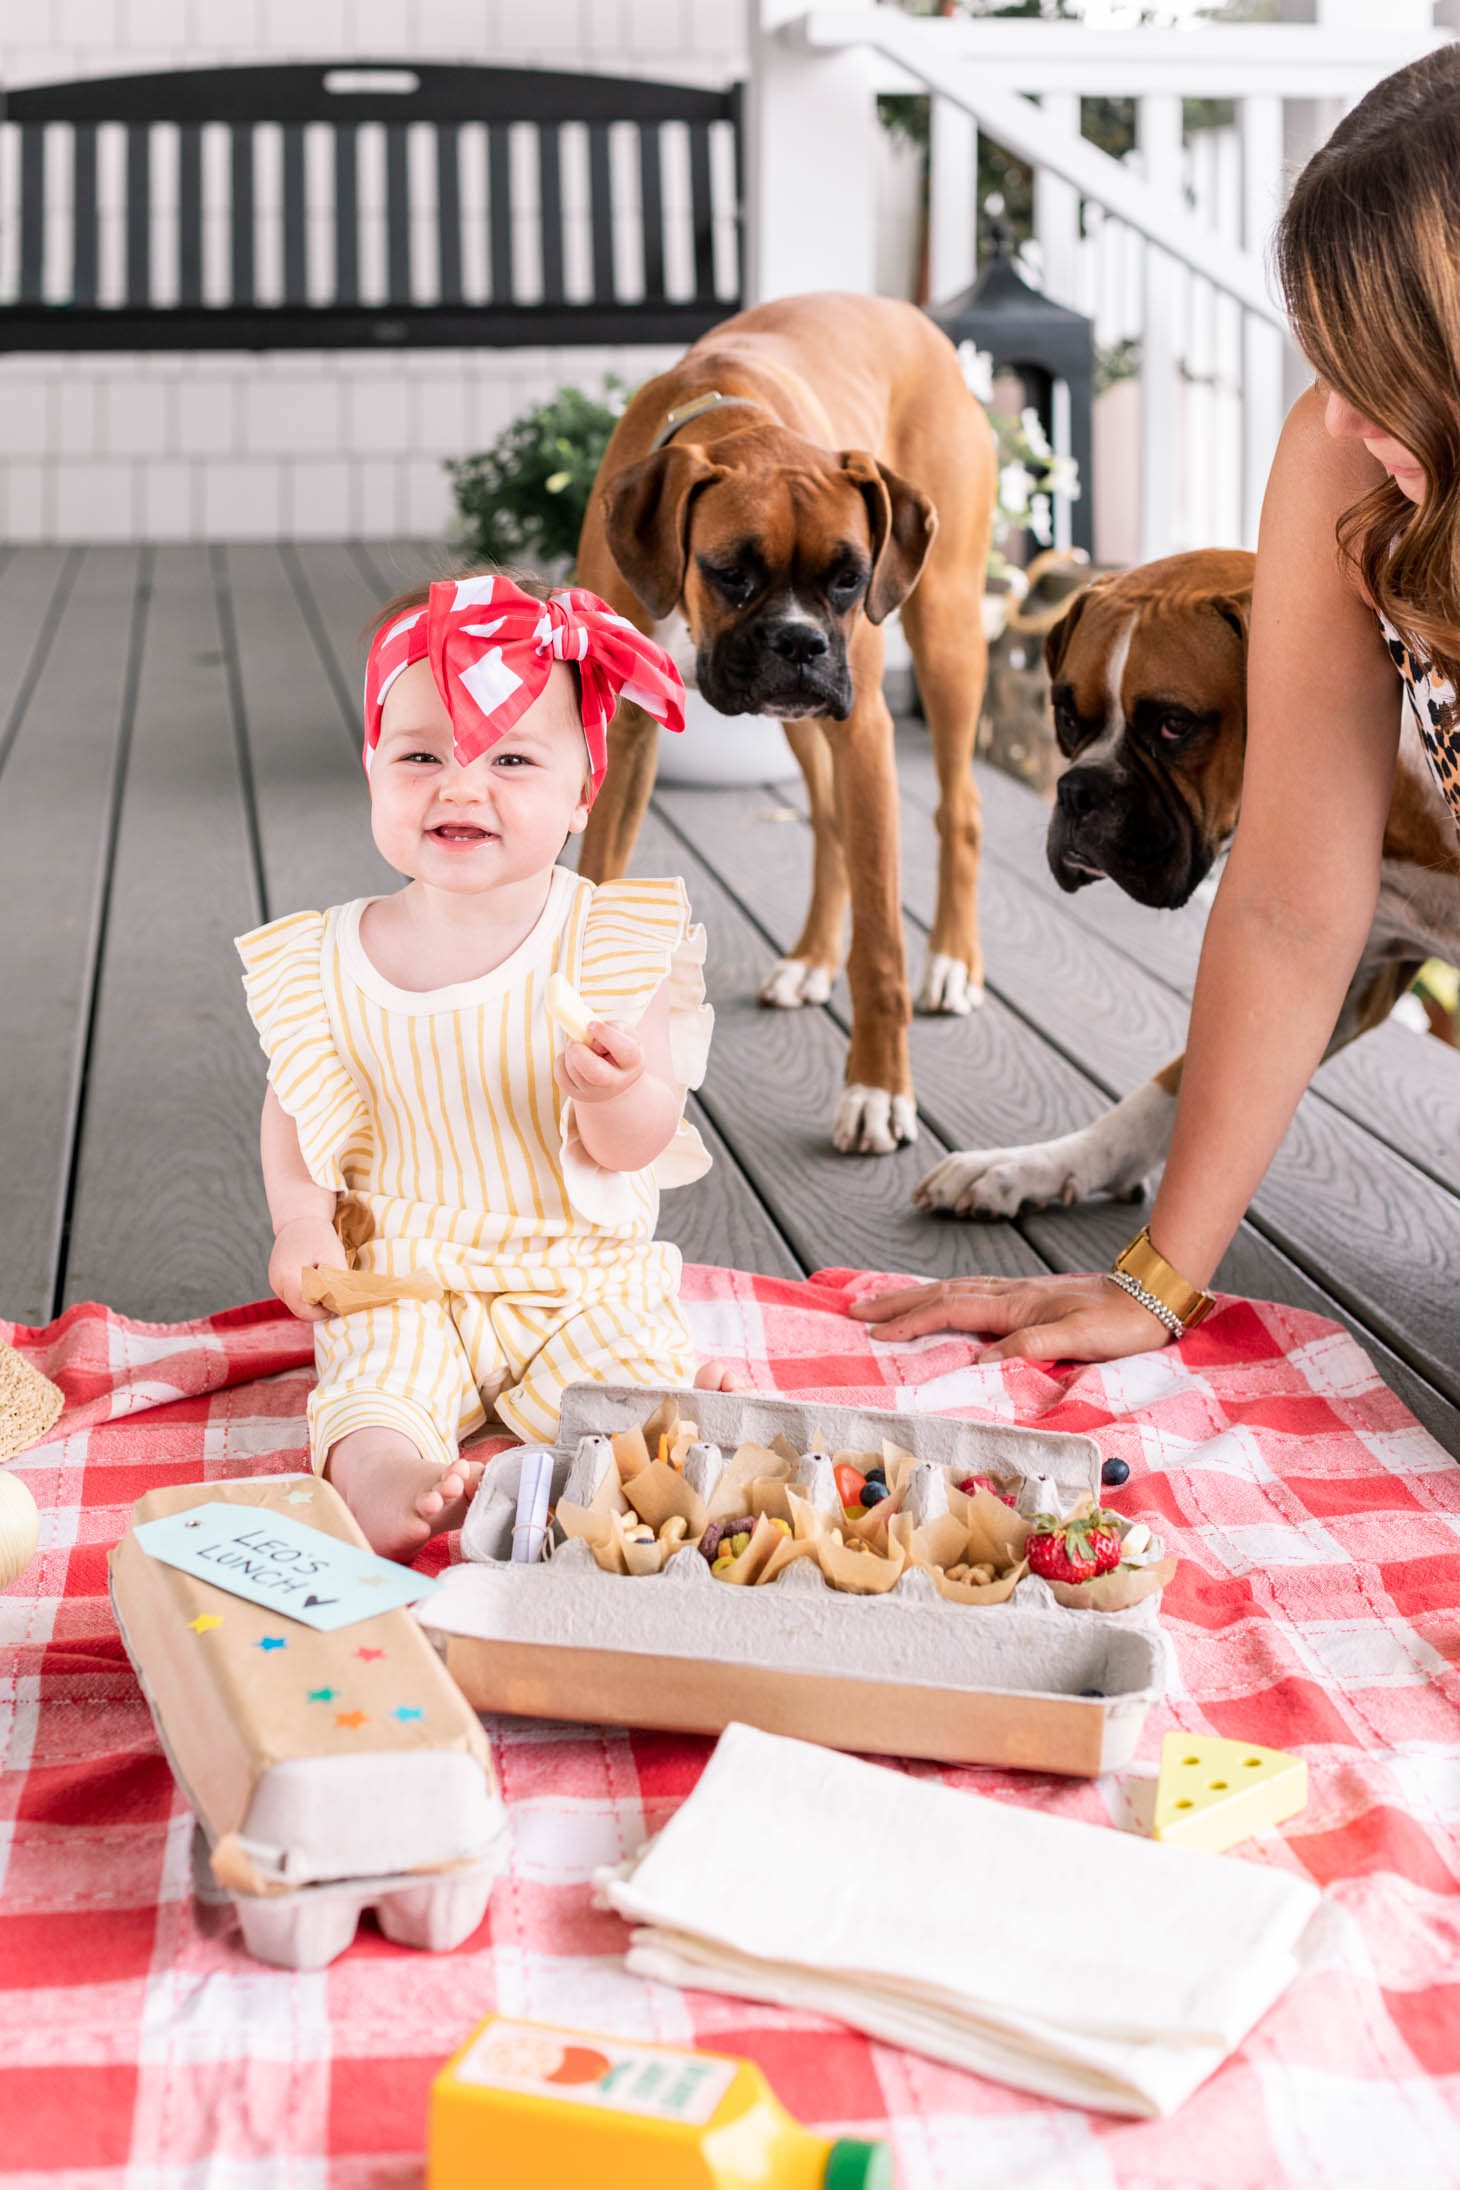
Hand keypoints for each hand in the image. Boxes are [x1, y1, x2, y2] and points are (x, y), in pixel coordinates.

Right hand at [269, 1215, 347, 1322]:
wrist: (300, 1219)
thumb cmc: (319, 1236)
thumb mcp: (334, 1257)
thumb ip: (338, 1282)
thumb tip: (343, 1304)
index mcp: (288, 1278)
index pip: (306, 1310)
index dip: (324, 1312)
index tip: (340, 1304)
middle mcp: (277, 1283)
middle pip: (300, 1310)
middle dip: (319, 1307)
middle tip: (336, 1296)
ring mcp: (275, 1282)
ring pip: (296, 1303)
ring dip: (313, 1300)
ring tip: (326, 1281)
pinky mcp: (277, 1280)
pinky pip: (293, 1295)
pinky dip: (306, 1292)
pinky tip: (316, 1278)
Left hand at [553, 1019, 645, 1106]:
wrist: (614, 1076)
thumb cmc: (619, 1047)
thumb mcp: (625, 1033)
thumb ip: (613, 1027)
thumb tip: (590, 1031)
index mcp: (632, 1062)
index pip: (623, 1050)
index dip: (606, 1035)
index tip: (591, 1025)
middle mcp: (615, 1082)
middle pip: (593, 1071)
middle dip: (579, 1052)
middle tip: (576, 1042)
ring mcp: (595, 1092)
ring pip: (573, 1069)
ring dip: (570, 1051)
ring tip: (580, 1047)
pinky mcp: (576, 1094)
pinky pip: (560, 1075)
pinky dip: (561, 1060)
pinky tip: (573, 1058)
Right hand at [847, 1271, 1173, 1363]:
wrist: (1151, 1295)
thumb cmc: (1119, 1322)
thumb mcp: (1079, 1339)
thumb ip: (1030, 1347)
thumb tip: (981, 1362)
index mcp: (1015, 1305)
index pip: (949, 1310)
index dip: (910, 1321)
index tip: (875, 1332)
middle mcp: (1008, 1294)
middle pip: (939, 1294)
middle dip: (894, 1303)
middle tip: (853, 1310)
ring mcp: (1015, 1293)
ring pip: (950, 1291)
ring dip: (911, 1297)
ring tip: (879, 1303)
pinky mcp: (1025, 1297)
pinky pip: (968, 1294)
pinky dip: (939, 1296)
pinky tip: (934, 1301)